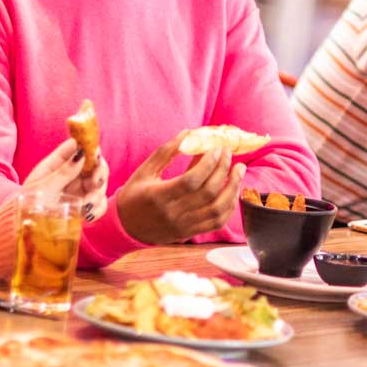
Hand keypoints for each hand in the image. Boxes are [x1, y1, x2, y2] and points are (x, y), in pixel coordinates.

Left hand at [20, 137, 109, 222]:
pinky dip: (97, 209)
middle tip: (96, 183)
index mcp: (58, 164)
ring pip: (100, 186)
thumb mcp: (42, 188)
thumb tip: (82, 154)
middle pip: (96, 165)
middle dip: (100, 173)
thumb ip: (64, 172)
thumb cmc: (26, 205)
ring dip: (97, 195)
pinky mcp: (83, 206)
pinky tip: (87, 216)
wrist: (22, 228)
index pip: (78, 147)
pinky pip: (99, 204)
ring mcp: (78, 190)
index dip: (90, 147)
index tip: (95, 157)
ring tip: (85, 206)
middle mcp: (71, 174)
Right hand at [113, 135, 246, 245]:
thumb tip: (188, 133)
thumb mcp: (145, 171)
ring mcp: (183, 225)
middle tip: (230, 153)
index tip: (218, 148)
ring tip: (239, 170)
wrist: (127, 228)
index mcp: (159, 196)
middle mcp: (173, 213)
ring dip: (232, 188)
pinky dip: (229, 206)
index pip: (191, 180)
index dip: (208, 163)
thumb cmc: (134, 194)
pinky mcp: (190, 233)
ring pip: (217, 209)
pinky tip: (233, 190)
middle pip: (207, 192)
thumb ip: (166, 152)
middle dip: (223, 170)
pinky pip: (217, 222)